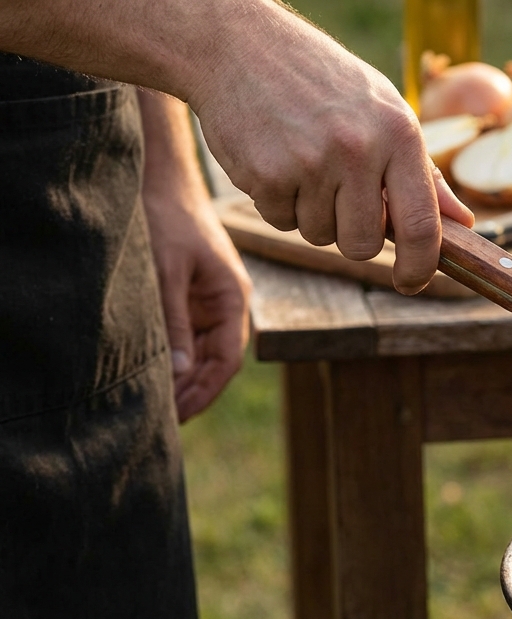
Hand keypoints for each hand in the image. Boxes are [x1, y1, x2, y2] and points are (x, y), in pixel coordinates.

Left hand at [140, 90, 251, 421]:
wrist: (159, 178)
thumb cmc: (167, 217)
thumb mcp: (167, 271)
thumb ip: (172, 321)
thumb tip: (175, 372)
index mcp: (232, 297)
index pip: (226, 360)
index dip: (203, 391)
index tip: (177, 415)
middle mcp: (225, 304)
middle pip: (213, 362)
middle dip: (190, 391)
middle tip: (160, 420)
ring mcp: (206, 301)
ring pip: (197, 352)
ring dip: (179, 378)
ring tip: (154, 404)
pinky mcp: (187, 296)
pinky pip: (183, 336)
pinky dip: (170, 357)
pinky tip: (151, 373)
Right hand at [185, 6, 473, 293]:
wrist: (241, 47)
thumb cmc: (324, 82)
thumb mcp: (385, 111)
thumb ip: (424, 173)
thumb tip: (462, 223)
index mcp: (399, 135)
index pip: (422, 225)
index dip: (421, 266)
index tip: (412, 281)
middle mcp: (359, 150)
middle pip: (364, 244)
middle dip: (353, 235)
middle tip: (340, 197)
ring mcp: (311, 163)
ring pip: (320, 235)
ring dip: (312, 214)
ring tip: (304, 162)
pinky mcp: (266, 175)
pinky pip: (281, 222)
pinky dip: (278, 203)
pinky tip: (276, 159)